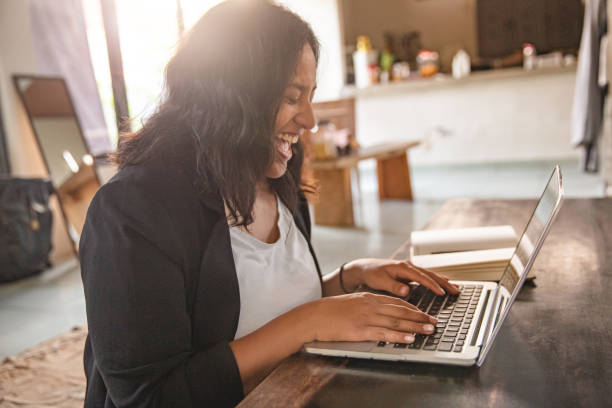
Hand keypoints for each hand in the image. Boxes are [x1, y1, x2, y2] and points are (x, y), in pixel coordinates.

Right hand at [306, 292, 437, 343]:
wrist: (314, 316)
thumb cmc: (330, 310)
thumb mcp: (352, 302)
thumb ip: (367, 304)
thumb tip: (381, 311)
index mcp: (369, 298)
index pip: (397, 301)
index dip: (413, 308)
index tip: (425, 312)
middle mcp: (371, 306)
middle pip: (401, 311)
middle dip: (420, 316)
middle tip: (434, 321)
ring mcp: (367, 318)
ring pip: (396, 322)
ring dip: (416, 326)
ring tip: (429, 330)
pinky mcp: (361, 331)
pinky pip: (384, 334)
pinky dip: (399, 337)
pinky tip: (409, 339)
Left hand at [343, 258, 459, 297]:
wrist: (364, 268)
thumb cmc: (371, 274)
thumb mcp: (380, 281)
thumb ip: (393, 286)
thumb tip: (407, 290)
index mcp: (402, 267)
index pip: (421, 277)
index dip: (432, 285)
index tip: (442, 292)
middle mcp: (408, 266)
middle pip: (430, 274)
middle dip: (444, 283)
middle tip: (455, 291)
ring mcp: (410, 269)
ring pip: (430, 274)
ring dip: (443, 281)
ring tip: (455, 287)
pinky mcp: (409, 273)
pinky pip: (426, 276)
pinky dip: (436, 279)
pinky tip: (444, 282)